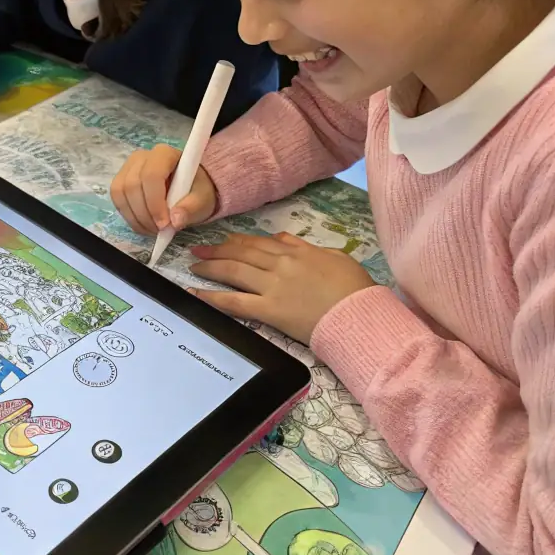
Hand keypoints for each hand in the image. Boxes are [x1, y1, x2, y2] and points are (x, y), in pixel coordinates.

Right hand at [110, 144, 217, 235]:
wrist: (189, 188)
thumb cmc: (196, 189)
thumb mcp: (202, 199)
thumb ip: (191, 208)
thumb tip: (175, 221)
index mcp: (165, 154)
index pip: (151, 175)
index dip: (154, 202)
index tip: (164, 224)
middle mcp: (142, 156)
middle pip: (132, 185)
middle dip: (145, 214)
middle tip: (160, 230)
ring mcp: (128, 167)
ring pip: (120, 193)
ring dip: (135, 217)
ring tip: (153, 229)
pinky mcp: (121, 180)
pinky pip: (117, 200)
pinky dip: (129, 217)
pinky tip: (144, 225)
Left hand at [190, 232, 375, 343]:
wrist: (359, 315)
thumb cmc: (355, 289)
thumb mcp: (335, 257)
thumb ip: (305, 247)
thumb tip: (284, 239)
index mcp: (296, 251)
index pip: (260, 243)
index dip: (238, 241)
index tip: (224, 241)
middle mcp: (281, 264)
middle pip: (242, 253)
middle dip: (217, 250)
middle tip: (198, 250)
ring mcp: (273, 286)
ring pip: (234, 271)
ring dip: (211, 267)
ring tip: (194, 266)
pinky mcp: (270, 310)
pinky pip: (235, 302)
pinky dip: (213, 297)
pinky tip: (197, 294)